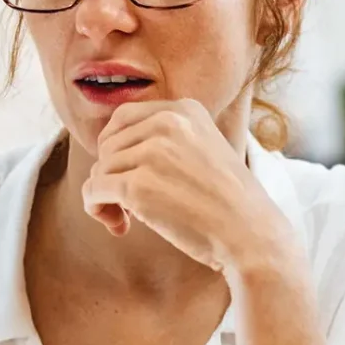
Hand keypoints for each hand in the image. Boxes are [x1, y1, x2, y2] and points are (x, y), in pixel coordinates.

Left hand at [81, 100, 298, 276]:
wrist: (251, 234)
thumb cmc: (228, 203)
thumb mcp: (205, 148)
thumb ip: (167, 140)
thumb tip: (107, 150)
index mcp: (185, 110)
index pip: (123, 118)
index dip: (116, 149)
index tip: (130, 176)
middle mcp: (167, 123)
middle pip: (108, 145)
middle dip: (110, 174)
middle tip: (128, 204)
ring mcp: (151, 153)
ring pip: (99, 169)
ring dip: (105, 197)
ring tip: (127, 219)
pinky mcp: (137, 185)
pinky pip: (94, 191)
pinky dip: (97, 209)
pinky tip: (119, 225)